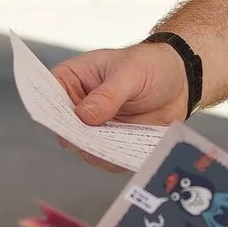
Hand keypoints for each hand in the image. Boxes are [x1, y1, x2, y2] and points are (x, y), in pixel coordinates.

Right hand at [51, 41, 189, 170]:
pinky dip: (114, 160)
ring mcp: (93, 128)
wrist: (178, 82)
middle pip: (64, 128)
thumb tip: (85, 116)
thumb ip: (108, 94)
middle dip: (75, 137)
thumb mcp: (130, 73)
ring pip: (83, 148)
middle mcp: (77, 107)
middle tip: (90, 142)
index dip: (51, 111)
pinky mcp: (110, 144)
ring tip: (112, 150)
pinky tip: (126, 156)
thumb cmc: (149, 65)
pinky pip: (106, 158)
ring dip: (96, 152)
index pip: (49, 96)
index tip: (63, 122)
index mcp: (72, 80)